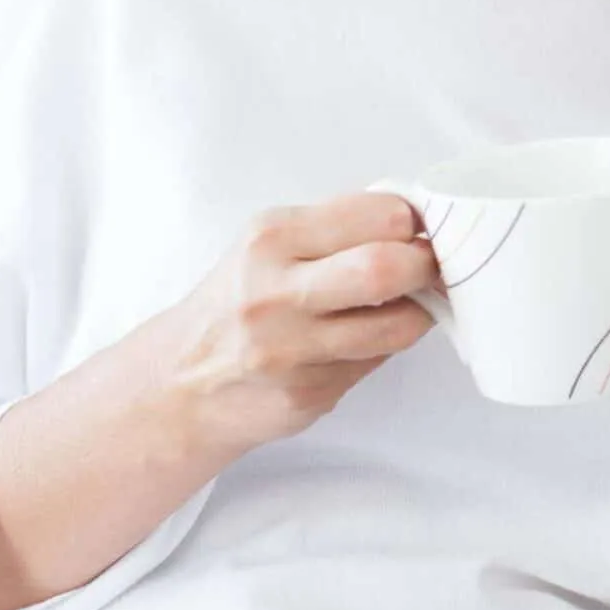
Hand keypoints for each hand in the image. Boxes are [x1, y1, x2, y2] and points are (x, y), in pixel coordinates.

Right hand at [159, 192, 442, 458]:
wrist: (179, 383)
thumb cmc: (238, 301)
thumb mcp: (270, 244)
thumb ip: (337, 228)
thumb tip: (418, 222)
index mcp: (272, 238)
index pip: (378, 214)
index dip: (414, 222)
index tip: (421, 229)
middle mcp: (275, 292)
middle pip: (386, 268)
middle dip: (426, 266)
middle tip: (430, 267)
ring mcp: (289, 350)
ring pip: (397, 326)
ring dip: (417, 313)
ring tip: (407, 304)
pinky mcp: (305, 395)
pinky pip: (374, 363)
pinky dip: (380, 349)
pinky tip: (358, 342)